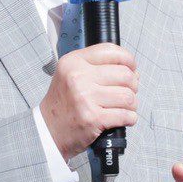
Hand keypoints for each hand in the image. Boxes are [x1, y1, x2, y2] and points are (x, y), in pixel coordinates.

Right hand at [39, 43, 139, 160]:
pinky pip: (125, 115)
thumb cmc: (63, 104)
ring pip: (128, 96)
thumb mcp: (70, 74)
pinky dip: (130, 118)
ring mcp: (86, 98)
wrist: (49, 130)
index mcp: (74, 62)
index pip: (111, 51)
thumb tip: (132, 70)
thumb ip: (96, 67)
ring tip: (125, 107)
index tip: (131, 68)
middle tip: (127, 92)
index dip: (128, 60)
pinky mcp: (93, 117)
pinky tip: (124, 118)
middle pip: (125, 74)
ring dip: (132, 104)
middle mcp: (79, 77)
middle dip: (133, 85)